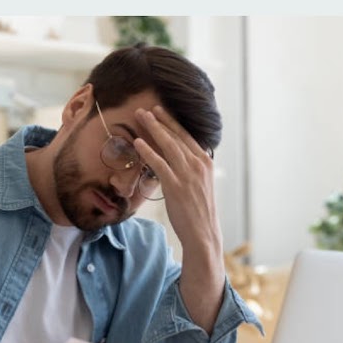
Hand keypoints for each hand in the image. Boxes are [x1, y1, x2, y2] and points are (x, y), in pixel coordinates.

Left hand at [134, 106, 224, 333]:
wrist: (203, 234)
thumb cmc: (198, 212)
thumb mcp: (199, 186)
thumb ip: (190, 170)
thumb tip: (178, 160)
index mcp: (205, 163)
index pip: (187, 136)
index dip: (172, 122)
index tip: (160, 110)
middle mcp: (199, 165)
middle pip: (177, 136)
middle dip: (160, 120)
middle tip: (146, 108)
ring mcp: (188, 175)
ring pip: (168, 145)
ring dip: (152, 129)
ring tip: (140, 116)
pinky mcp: (176, 186)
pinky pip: (160, 164)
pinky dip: (148, 151)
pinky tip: (138, 142)